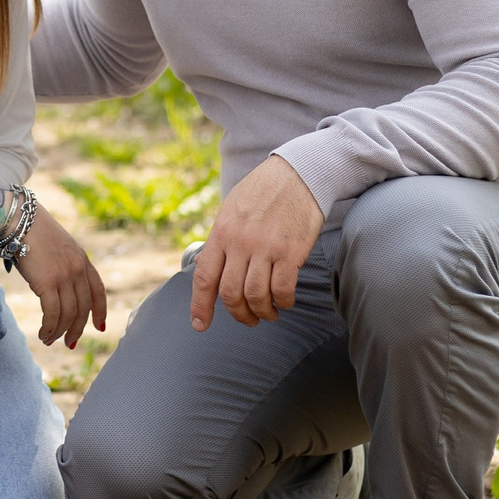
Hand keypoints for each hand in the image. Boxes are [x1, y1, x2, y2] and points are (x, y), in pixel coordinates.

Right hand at [13, 204, 108, 348]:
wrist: (20, 219)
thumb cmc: (32, 231)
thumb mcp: (58, 246)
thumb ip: (65, 264)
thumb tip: (59, 287)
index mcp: (83, 260)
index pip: (98, 290)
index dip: (100, 311)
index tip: (99, 326)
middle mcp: (78, 269)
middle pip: (84, 308)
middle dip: (77, 329)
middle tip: (70, 343)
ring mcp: (65, 276)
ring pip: (68, 314)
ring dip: (60, 332)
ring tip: (50, 340)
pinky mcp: (48, 283)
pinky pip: (53, 314)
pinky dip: (49, 328)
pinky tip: (43, 334)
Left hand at [190, 156, 322, 330]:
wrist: (299, 173)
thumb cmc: (264, 192)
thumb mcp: (231, 209)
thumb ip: (220, 239)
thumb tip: (205, 265)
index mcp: (221, 232)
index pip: (204, 277)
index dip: (200, 305)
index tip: (200, 325)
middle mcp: (239, 242)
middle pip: (229, 293)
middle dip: (238, 314)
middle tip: (248, 320)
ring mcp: (265, 247)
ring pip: (255, 295)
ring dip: (261, 312)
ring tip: (268, 314)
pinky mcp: (290, 251)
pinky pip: (282, 288)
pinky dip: (283, 301)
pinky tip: (285, 301)